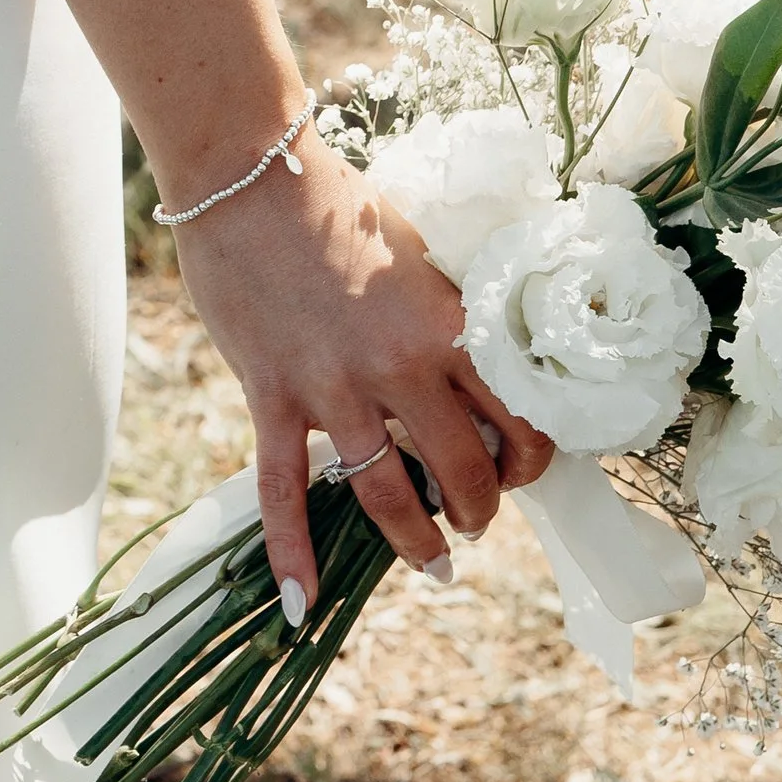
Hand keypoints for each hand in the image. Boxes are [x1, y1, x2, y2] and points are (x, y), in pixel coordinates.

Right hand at [169, 128, 555, 611]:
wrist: (251, 175)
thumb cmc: (340, 200)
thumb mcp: (418, 250)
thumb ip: (446, 311)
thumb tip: (473, 359)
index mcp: (448, 326)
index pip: (519, 420)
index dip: (530, 459)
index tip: (522, 466)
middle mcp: (400, 367)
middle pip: (463, 472)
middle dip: (479, 509)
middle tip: (475, 516)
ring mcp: (334, 388)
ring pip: (388, 496)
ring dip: (418, 542)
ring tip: (435, 561)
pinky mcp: (274, 395)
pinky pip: (283, 490)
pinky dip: (292, 552)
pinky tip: (300, 605)